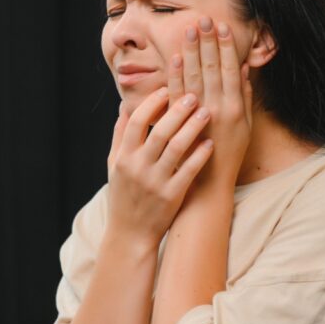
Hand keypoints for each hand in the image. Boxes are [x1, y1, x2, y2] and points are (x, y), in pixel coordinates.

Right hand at [105, 87, 213, 247]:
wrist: (130, 234)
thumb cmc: (123, 196)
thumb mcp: (114, 165)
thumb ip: (119, 136)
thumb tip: (124, 107)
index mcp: (123, 157)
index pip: (135, 122)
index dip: (152, 103)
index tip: (167, 89)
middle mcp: (137, 168)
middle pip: (158, 131)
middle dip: (177, 110)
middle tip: (193, 94)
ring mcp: (155, 182)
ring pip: (175, 148)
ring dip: (192, 128)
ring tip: (206, 112)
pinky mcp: (171, 196)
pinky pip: (188, 170)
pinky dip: (199, 155)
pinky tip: (210, 142)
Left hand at [169, 16, 253, 193]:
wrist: (209, 183)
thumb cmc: (229, 154)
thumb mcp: (244, 126)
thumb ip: (245, 96)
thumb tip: (244, 67)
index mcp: (235, 107)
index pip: (231, 69)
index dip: (226, 46)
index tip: (222, 26)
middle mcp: (218, 108)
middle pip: (212, 68)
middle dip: (207, 42)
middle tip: (203, 18)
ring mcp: (199, 116)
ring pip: (195, 76)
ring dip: (191, 51)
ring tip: (189, 29)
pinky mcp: (181, 124)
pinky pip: (177, 95)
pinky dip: (176, 75)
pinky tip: (174, 58)